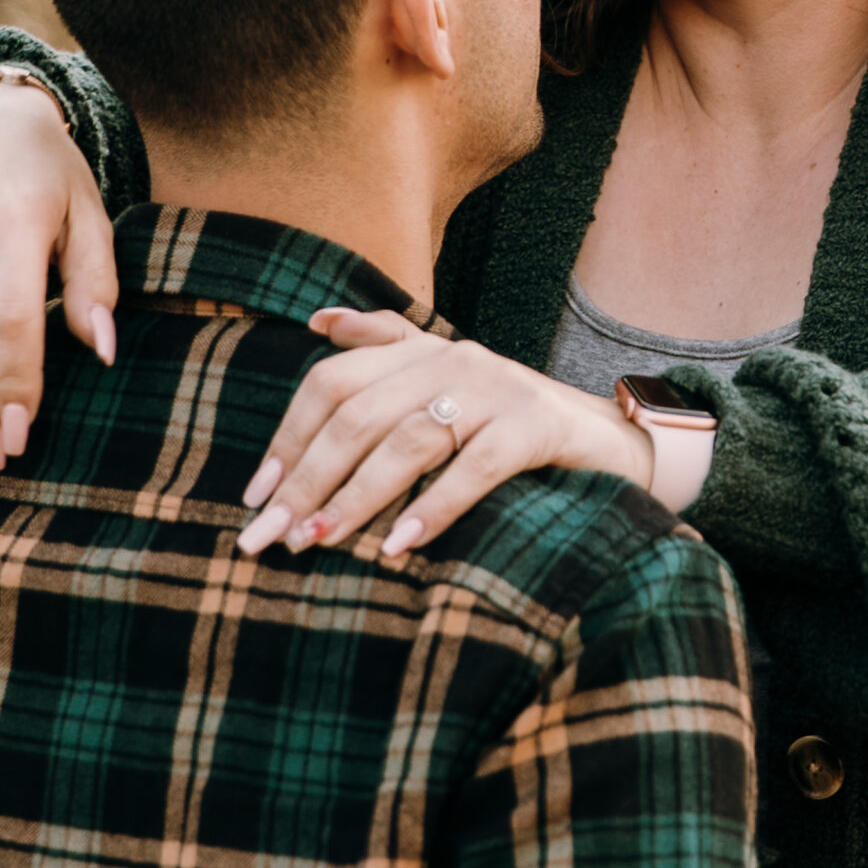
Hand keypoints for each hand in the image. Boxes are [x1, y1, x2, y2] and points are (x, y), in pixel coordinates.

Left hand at [237, 312, 651, 561]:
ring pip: (407, 440)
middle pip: (357, 414)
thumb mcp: (447, 381)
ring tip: (319, 541)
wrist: (610, 439)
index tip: (256, 497)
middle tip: (269, 537)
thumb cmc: (510, 425)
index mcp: (421, 351)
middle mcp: (453, 359)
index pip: (332, 382)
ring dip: (355, 497)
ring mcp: (496, 390)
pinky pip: (473, 467)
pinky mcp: (535, 427)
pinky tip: (399, 545)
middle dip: (306, 479)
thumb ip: (384, 347)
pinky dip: (433, 507)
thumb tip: (319, 322)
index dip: (289, 438)